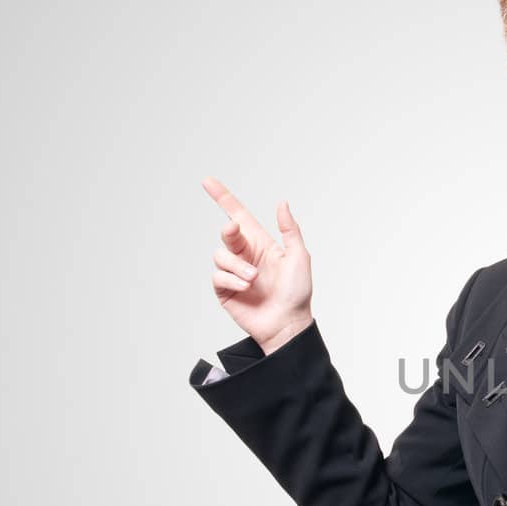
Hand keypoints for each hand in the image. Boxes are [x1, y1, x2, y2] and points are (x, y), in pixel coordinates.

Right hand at [202, 176, 314, 352]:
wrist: (287, 324)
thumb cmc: (297, 293)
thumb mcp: (299, 257)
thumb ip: (289, 230)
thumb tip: (282, 203)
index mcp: (261, 244)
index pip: (239, 215)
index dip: (223, 198)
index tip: (207, 181)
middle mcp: (245, 255)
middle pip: (226, 232)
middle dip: (229, 231)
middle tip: (234, 231)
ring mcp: (234, 272)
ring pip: (220, 255)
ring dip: (237, 266)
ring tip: (255, 280)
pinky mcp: (225, 290)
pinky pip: (218, 276)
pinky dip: (232, 280)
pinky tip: (246, 288)